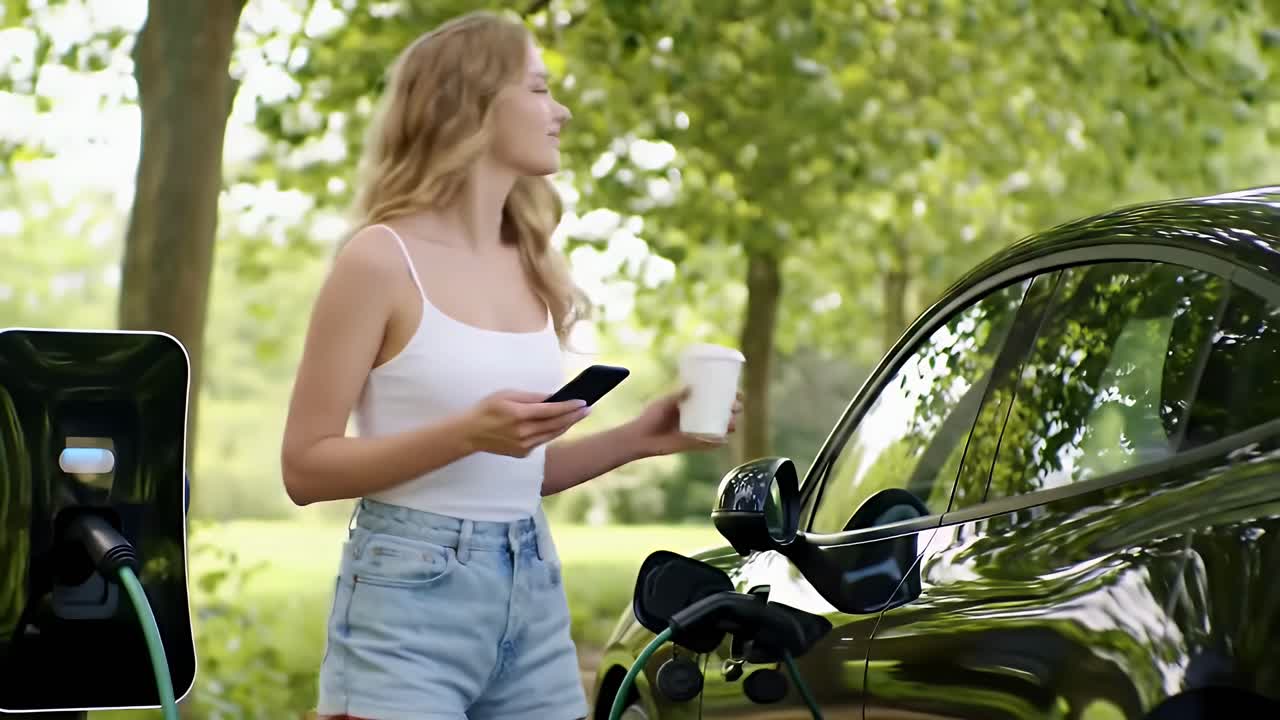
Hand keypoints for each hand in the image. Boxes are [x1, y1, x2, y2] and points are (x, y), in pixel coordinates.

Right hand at [465, 390, 591, 457]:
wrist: (469, 433)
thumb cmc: (487, 409)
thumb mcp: (507, 394)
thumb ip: (531, 397)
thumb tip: (552, 397)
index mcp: (519, 415)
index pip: (551, 411)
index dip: (569, 406)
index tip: (583, 402)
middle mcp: (523, 432)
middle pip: (556, 424)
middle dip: (574, 416)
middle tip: (588, 409)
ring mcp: (523, 445)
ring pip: (552, 434)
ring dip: (567, 425)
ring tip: (578, 416)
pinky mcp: (522, 453)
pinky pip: (542, 441)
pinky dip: (552, 432)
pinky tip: (561, 424)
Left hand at [627, 386, 743, 456]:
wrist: (641, 437)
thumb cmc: (650, 416)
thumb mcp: (664, 402)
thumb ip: (676, 395)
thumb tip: (690, 386)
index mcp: (694, 404)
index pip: (716, 397)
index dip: (730, 395)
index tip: (738, 393)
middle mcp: (698, 416)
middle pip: (723, 412)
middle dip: (734, 410)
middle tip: (736, 408)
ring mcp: (697, 430)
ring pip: (720, 428)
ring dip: (730, 426)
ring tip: (732, 424)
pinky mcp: (692, 444)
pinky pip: (709, 444)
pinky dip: (717, 443)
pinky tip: (724, 440)